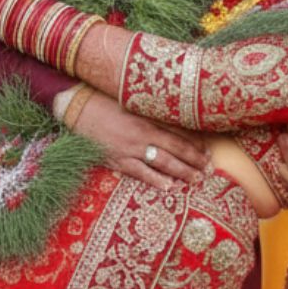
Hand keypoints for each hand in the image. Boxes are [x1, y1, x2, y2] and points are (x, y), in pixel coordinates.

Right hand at [72, 92, 210, 191]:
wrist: (77, 107)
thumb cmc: (104, 101)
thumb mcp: (131, 104)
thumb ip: (150, 113)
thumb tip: (171, 121)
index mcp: (148, 117)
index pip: (179, 133)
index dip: (196, 144)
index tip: (209, 152)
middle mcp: (142, 133)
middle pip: (176, 150)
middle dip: (195, 161)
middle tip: (210, 171)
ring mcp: (130, 148)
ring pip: (163, 163)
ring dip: (182, 172)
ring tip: (196, 180)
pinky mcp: (116, 159)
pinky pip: (140, 172)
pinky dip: (155, 180)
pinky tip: (169, 187)